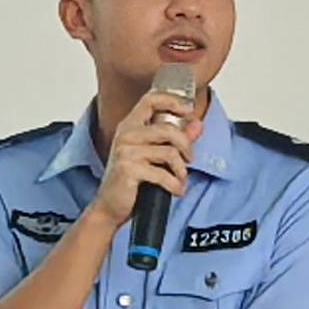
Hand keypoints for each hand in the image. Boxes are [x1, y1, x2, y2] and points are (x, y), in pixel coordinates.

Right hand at [95, 81, 201, 230]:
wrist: (110, 208)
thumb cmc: (130, 182)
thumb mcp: (155, 157)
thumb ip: (177, 139)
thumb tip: (197, 124)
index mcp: (130, 126)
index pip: (151, 100)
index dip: (172, 101)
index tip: (189, 110)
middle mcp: (126, 135)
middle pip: (168, 129)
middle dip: (186, 146)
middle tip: (189, 159)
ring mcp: (125, 151)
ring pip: (169, 152)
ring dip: (181, 170)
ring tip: (180, 179)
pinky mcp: (128, 169)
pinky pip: (163, 174)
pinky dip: (175, 185)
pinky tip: (176, 190)